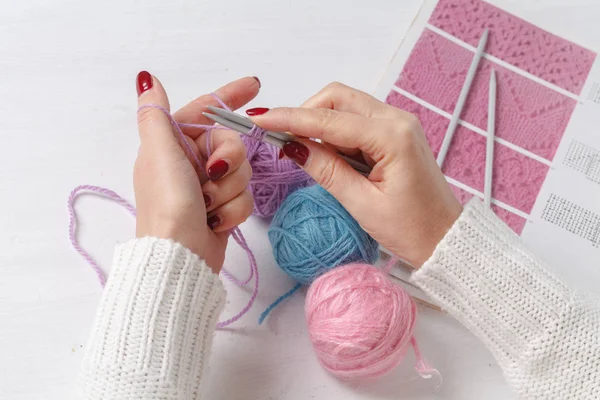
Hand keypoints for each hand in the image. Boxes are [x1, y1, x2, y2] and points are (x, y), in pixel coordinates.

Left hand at [134, 72, 258, 271]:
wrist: (180, 257)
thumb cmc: (167, 204)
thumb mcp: (159, 153)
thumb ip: (156, 114)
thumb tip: (146, 79)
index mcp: (172, 144)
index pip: (205, 111)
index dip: (229, 97)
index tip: (255, 86)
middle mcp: (190, 162)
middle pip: (231, 143)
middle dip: (229, 160)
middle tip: (214, 174)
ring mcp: (207, 186)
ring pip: (242, 171)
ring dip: (229, 190)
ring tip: (208, 206)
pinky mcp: (222, 208)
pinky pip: (244, 197)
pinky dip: (233, 211)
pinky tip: (215, 222)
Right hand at [250, 82, 461, 265]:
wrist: (445, 239)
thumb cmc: (411, 229)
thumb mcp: (361, 204)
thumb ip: (326, 170)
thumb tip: (293, 147)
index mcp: (392, 137)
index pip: (329, 120)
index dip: (291, 119)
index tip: (261, 120)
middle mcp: (397, 120)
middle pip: (338, 98)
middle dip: (306, 114)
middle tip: (283, 141)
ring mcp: (398, 124)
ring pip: (346, 107)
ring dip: (320, 125)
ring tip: (304, 154)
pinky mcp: (394, 134)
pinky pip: (356, 122)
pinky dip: (335, 134)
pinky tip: (327, 156)